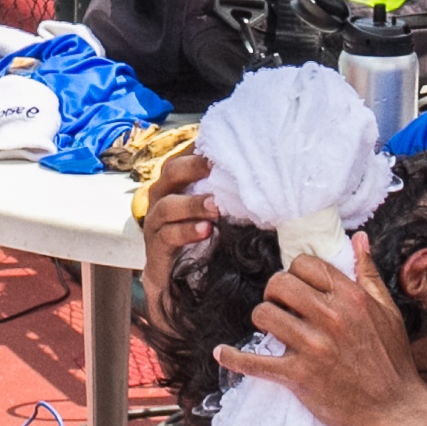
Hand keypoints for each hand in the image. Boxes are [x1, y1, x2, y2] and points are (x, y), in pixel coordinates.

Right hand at [137, 151, 217, 329]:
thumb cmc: (203, 241)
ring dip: (192, 204)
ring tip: (215, 207)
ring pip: (166, 205)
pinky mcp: (155, 248)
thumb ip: (232, 196)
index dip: (200, 146)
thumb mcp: (219, 213)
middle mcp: (162, 198)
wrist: (177, 284)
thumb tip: (271, 178)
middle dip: (192, 167)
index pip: (185, 156)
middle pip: (170, 172)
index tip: (222, 141)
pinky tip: (206, 231)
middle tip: (214, 166)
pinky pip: (167, 236)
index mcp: (178, 184)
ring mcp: (155, 223)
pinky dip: (186, 231)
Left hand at [211, 234, 425, 425]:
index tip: (297, 287)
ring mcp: (313, 347)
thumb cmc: (392, 361)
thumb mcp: (388, 312)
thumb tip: (359, 239)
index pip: (306, 264)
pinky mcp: (299, 376)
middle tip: (282, 306)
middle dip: (274, 292)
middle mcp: (331, 318)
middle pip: (279, 283)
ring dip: (263, 319)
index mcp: (352, 298)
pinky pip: (255, 362)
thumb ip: (368, 274)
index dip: (295, 272)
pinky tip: (222, 353)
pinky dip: (234, 358)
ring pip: (264, 314)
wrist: (395, 410)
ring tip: (272, 328)